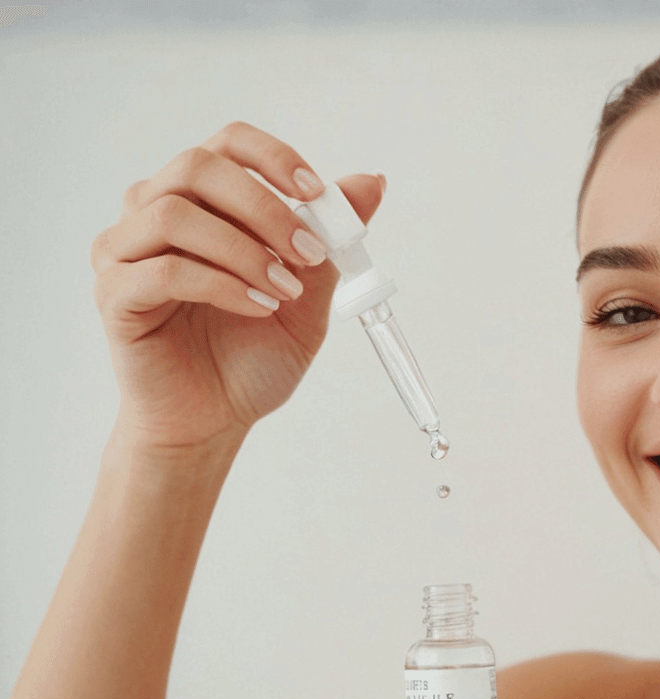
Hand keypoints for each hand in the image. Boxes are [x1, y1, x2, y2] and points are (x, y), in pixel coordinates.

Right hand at [90, 120, 385, 447]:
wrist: (216, 419)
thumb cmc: (251, 356)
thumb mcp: (309, 296)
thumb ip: (331, 240)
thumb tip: (371, 182)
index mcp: (203, 201)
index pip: (228, 144)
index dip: (273, 158)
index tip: (316, 194)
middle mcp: (155, 212)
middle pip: (197, 167)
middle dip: (264, 207)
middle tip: (308, 254)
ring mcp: (126, 251)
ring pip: (174, 214)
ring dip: (243, 250)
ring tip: (283, 290)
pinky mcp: (115, 295)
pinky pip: (161, 270)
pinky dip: (220, 285)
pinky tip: (256, 308)